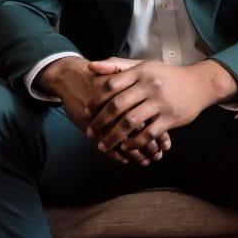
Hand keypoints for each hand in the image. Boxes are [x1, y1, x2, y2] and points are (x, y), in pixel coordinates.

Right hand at [35, 56, 156, 166]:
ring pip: (124, 141)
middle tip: (157, 155)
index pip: (150, 119)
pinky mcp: (91, 126)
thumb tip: (158, 114)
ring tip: (145, 161)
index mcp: (131, 94)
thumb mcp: (120, 77)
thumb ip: (140, 96)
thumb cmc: (100, 78)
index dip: (159, 132)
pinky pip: (105, 143)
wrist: (71, 76)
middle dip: (150, 146)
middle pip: (140, 131)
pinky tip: (124, 159)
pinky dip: (116, 155)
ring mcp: (104, 118)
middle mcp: (119, 107)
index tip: (166, 144)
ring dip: (136, 154)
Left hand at [86, 58, 237, 163]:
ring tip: (103, 145)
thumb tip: (91, 67)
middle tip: (90, 133)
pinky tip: (126, 147)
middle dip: (101, 122)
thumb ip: (118, 66)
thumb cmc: (166, 76)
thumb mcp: (144, 65)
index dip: (96, 101)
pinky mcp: (170, 117)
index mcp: (141, 71)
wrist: (199, 84)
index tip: (87, 113)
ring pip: (131, 122)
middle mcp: (150, 85)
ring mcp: (161, 102)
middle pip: (118, 106)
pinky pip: (148, 133)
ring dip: (114, 136)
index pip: (112, 86)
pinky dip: (135, 142)